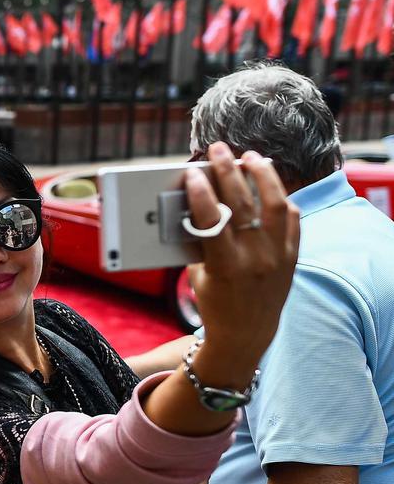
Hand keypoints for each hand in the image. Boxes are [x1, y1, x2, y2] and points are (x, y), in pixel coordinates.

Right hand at [186, 143, 299, 384]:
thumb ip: (197, 241)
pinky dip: (279, 198)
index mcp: (225, 267)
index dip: (200, 192)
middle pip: (242, 204)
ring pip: (274, 204)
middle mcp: (255, 259)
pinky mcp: (293, 256)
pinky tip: (269, 184)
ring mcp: (278, 257)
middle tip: (218, 150)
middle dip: (228, 171)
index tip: (191, 172)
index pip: (212, 219)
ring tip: (251, 157)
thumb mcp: (198, 274)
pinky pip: (290, 218)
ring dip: (262, 176)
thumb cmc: (213, 303)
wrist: (246, 333)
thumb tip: (193, 202)